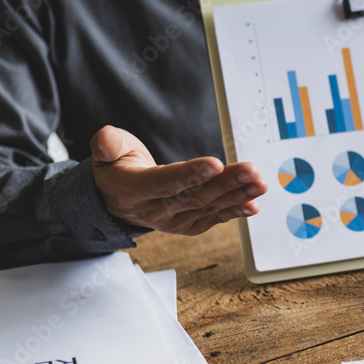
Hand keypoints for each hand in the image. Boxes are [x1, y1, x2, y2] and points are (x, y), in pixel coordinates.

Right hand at [91, 126, 267, 235]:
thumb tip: (105, 139)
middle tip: (251, 171)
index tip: (216, 164)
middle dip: (226, 183)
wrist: (119, 200)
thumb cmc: (117, 169)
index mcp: (133, 191)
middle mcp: (155, 210)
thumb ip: (107, 143)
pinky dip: (234, 212)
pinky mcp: (188, 224)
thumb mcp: (106, 152)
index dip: (190, 175)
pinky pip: (213, 218)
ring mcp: (173, 220)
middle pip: (194, 196)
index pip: (164, 183)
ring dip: (237, 196)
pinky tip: (252, 204)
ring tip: (258, 184)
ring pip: (208, 207)